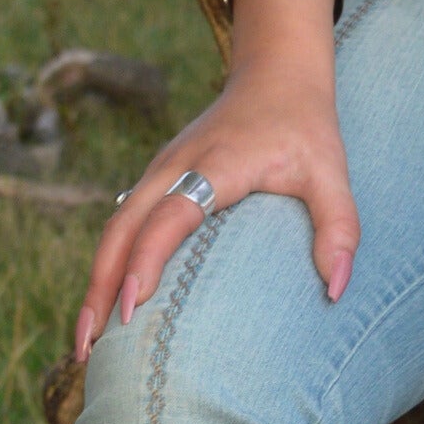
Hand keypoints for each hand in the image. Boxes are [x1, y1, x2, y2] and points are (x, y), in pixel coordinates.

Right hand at [74, 56, 358, 358]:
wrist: (276, 74)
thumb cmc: (305, 126)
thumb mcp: (333, 172)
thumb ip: (339, 227)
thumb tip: (338, 290)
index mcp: (215, 165)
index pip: (168, 216)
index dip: (146, 261)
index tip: (129, 309)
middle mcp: (174, 167)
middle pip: (121, 230)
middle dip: (100, 288)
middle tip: (87, 349)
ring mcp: (159, 171)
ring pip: (113, 230)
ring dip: (95, 283)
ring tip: (84, 343)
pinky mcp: (156, 179)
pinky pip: (122, 225)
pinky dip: (108, 265)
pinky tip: (106, 305)